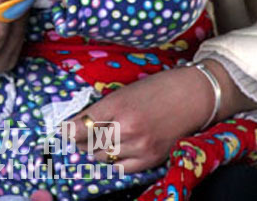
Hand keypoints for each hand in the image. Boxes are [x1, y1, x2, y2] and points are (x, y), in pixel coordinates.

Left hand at [71, 61, 256, 172]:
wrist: (193, 96)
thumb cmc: (158, 87)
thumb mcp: (126, 90)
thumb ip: (105, 107)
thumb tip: (82, 121)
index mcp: (117, 104)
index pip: (81, 124)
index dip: (69, 130)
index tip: (63, 131)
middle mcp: (125, 127)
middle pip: (89, 143)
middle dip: (83, 139)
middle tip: (82, 135)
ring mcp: (139, 145)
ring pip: (103, 157)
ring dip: (98, 150)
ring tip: (102, 140)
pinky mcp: (151, 159)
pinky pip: (122, 168)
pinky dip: (115, 160)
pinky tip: (117, 151)